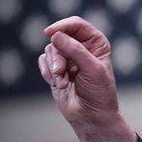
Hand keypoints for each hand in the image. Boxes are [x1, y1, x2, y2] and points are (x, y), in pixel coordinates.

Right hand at [38, 16, 135, 141]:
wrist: (90, 116)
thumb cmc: (98, 92)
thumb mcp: (92, 69)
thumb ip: (75, 50)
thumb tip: (55, 35)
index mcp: (96, 43)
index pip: (77, 25)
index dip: (63, 26)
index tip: (50, 32)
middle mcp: (81, 47)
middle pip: (59, 37)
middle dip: (58, 55)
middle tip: (62, 72)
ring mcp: (67, 57)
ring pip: (50, 49)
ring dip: (53, 66)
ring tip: (63, 81)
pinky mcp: (55, 68)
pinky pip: (43, 61)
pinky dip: (47, 72)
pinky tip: (58, 84)